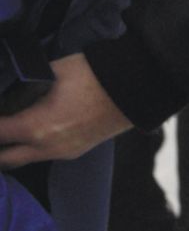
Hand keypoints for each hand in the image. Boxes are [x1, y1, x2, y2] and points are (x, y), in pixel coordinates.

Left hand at [0, 54, 130, 167]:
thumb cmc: (94, 75)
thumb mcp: (52, 70)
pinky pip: (42, 156)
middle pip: (5, 160)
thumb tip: (10, 79)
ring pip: (24, 160)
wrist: (134, 88)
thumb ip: (25, 80)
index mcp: (36, 127)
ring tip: (8, 131)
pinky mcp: (75, 151)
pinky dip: (30, 147)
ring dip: (11, 149)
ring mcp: (62, 153)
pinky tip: (30, 131)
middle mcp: (46, 148)